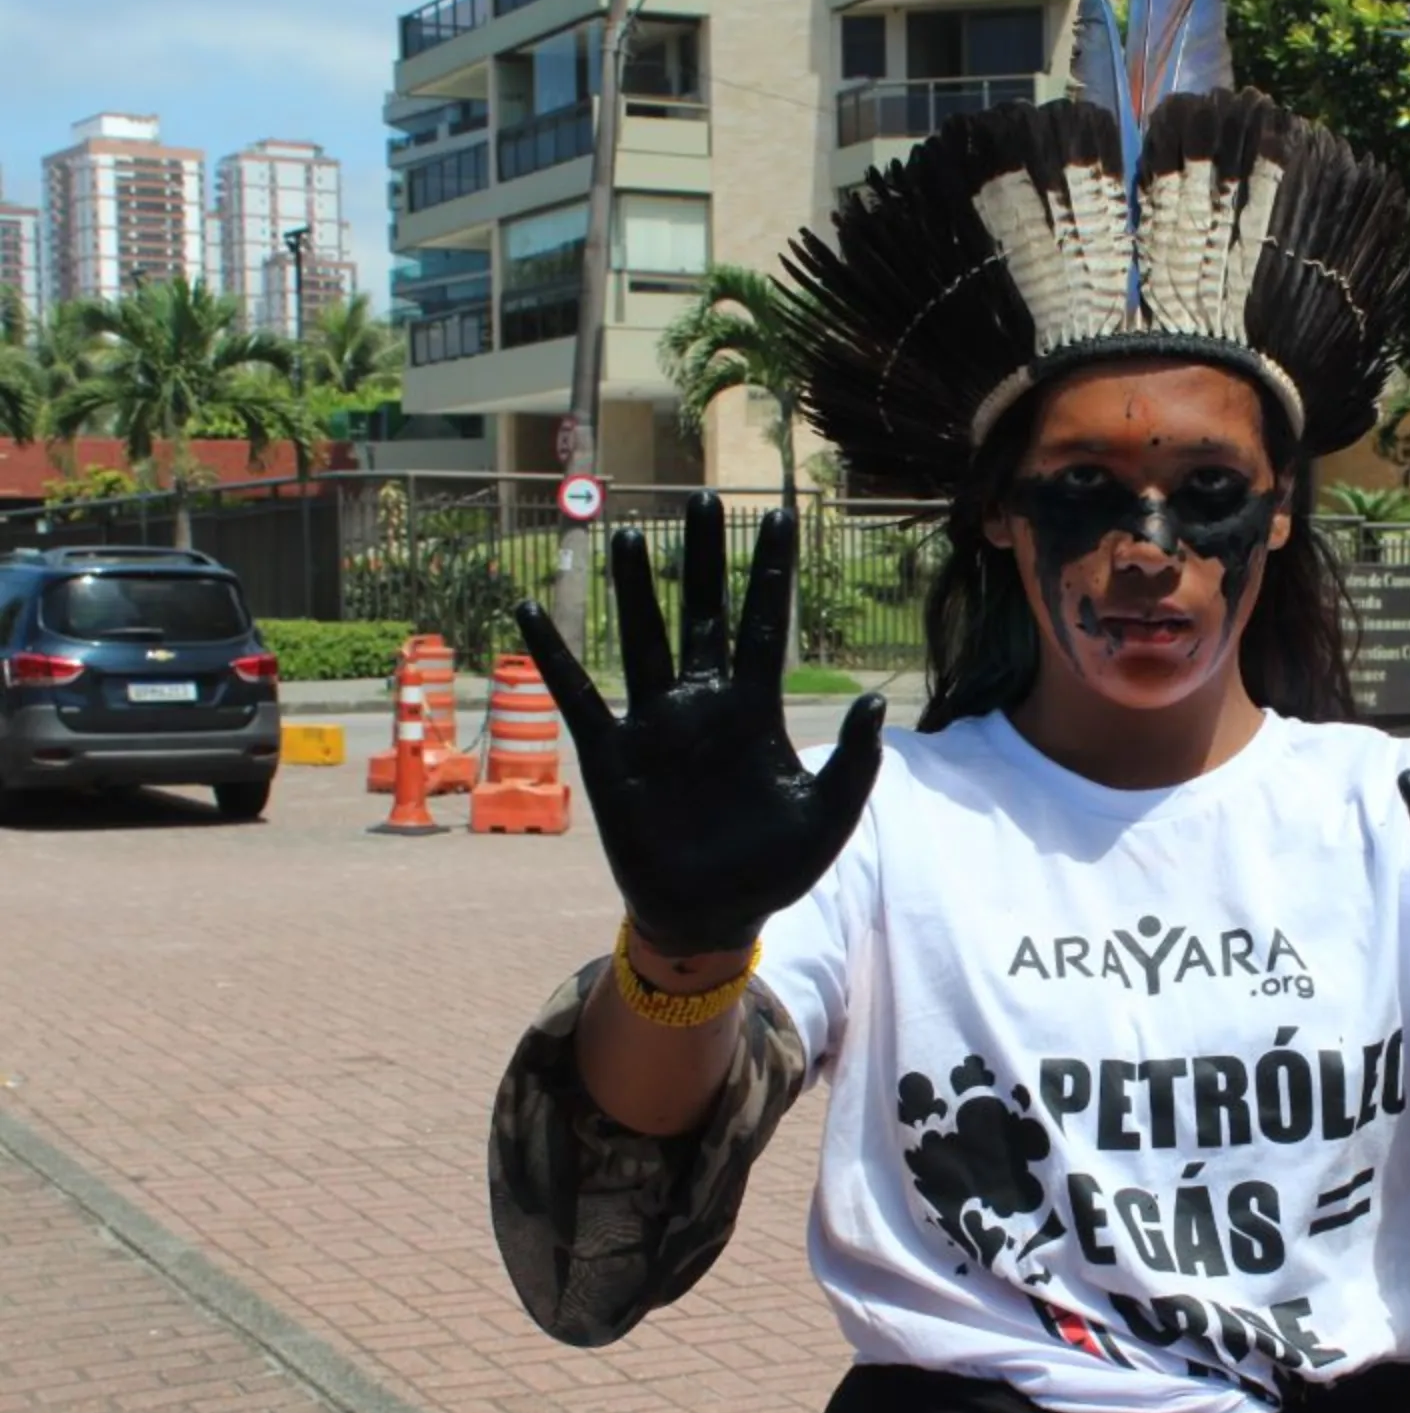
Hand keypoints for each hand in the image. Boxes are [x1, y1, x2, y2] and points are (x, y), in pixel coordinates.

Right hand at [514, 492, 883, 957]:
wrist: (714, 914)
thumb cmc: (775, 868)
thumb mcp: (827, 817)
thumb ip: (853, 761)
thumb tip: (876, 701)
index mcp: (755, 711)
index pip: (767, 626)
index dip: (772, 574)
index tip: (782, 517)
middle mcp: (703, 704)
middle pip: (705, 615)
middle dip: (705, 559)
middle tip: (704, 497)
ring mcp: (654, 725)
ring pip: (644, 640)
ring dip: (637, 590)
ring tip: (630, 536)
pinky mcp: (611, 755)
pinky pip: (577, 696)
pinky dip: (554, 656)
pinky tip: (530, 612)